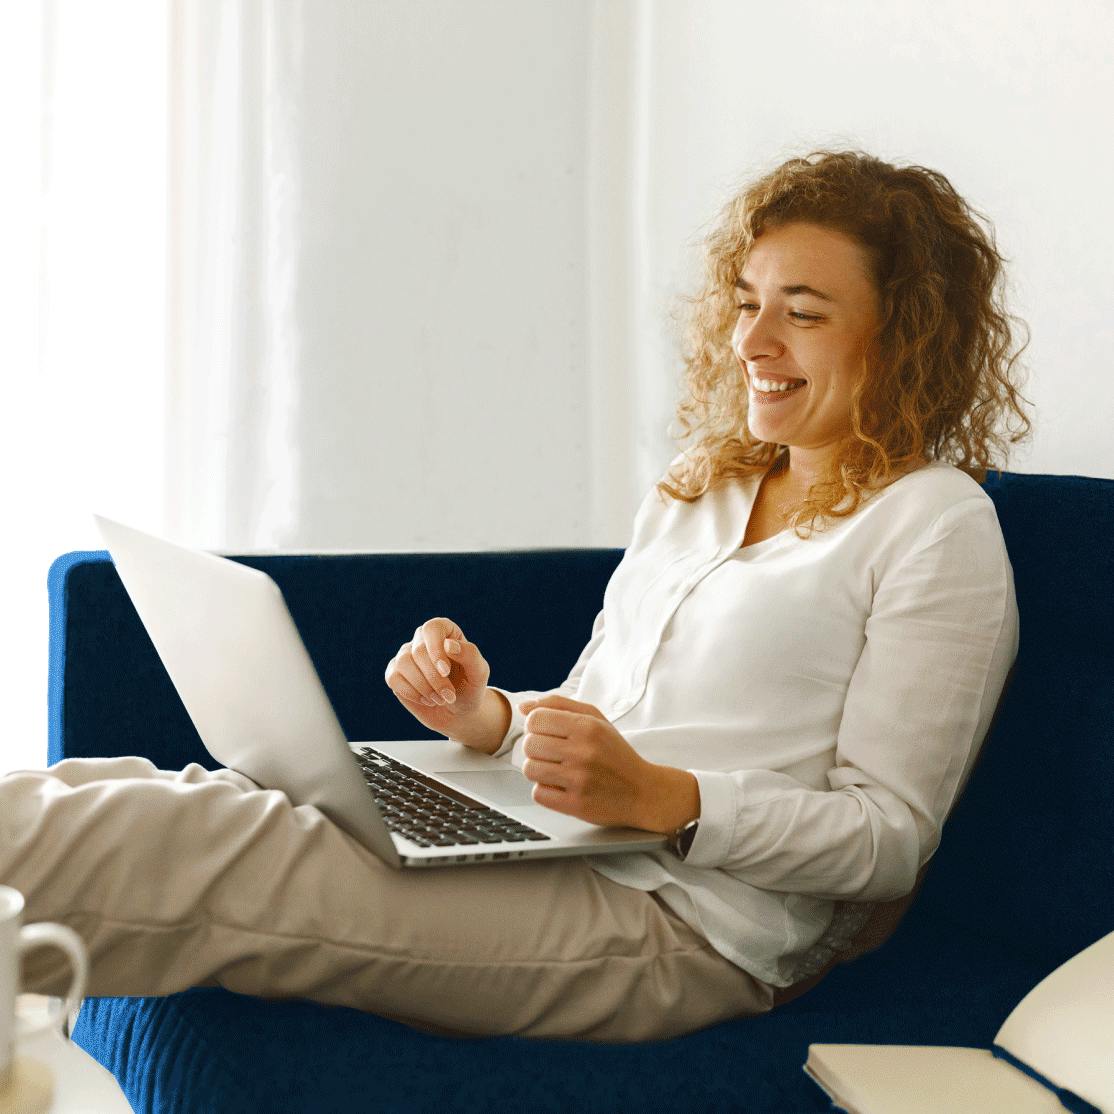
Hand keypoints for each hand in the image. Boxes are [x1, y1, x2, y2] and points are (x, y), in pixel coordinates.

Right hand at [384, 618, 490, 737]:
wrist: (459, 711)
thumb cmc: (470, 687)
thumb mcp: (479, 673)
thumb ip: (469, 654)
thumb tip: (448, 644)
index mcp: (444, 631)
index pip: (432, 628)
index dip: (436, 650)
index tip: (446, 672)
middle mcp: (422, 639)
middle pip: (418, 651)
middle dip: (434, 678)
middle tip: (449, 696)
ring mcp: (406, 655)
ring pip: (403, 663)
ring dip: (423, 686)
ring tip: (439, 699)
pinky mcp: (395, 673)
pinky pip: (393, 678)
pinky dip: (411, 693)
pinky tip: (426, 699)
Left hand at [517, 695, 657, 828]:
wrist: (643, 792)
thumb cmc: (615, 754)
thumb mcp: (596, 719)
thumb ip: (559, 705)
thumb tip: (523, 707)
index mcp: (587, 726)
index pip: (535, 719)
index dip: (536, 726)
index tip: (547, 733)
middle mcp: (583, 751)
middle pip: (529, 744)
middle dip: (536, 749)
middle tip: (553, 753)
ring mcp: (579, 779)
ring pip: (530, 769)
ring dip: (539, 770)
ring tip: (556, 770)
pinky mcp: (576, 804)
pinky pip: (539, 794)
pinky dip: (546, 791)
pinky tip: (561, 787)